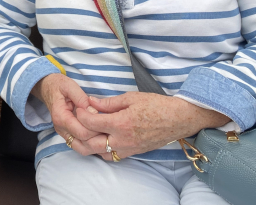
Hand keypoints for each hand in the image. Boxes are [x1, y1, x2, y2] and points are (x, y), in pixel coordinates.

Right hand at [31, 74, 104, 152]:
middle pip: (84, 142)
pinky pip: (81, 145)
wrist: (48, 89)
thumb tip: (94, 112)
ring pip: (83, 148)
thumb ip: (82, 99)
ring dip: (95, 141)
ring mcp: (64, 134)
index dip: (96, 128)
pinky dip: (91, 142)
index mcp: (61, 117)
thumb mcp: (70, 86)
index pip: (82, 132)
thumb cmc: (59, 86)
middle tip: (108, 125)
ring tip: (104, 129)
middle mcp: (61, 129)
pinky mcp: (68, 135)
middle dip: (98, 136)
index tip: (105, 118)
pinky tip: (98, 132)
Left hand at [75, 93, 230, 160]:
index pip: (91, 123)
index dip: (80, 115)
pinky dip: (101, 151)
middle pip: (90, 143)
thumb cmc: (156, 105)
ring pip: (99, 153)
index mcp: (121, 123)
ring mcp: (128, 148)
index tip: (78, 107)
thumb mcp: (131, 98)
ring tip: (84, 131)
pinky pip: (112, 157)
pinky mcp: (133, 152)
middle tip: (76, 121)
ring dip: (88, 144)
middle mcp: (123, 140)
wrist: (179, 119)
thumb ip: (108, 102)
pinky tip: (100, 139)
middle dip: (79, 132)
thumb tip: (90, 101)